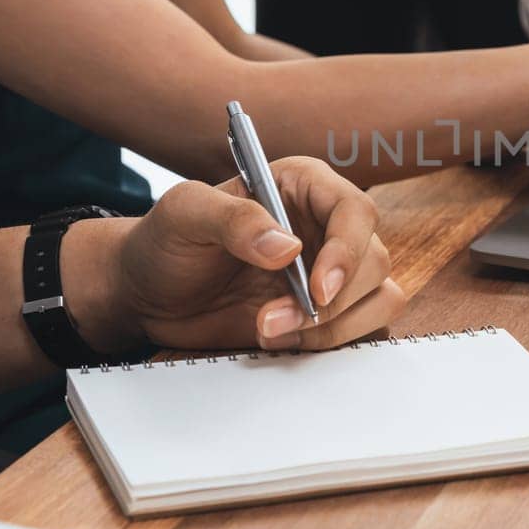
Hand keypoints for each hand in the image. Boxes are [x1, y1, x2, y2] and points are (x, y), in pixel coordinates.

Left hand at [69, 157, 407, 355]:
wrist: (148, 294)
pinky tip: (278, 337)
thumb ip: (233, 219)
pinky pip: (360, 327)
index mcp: (305, 186)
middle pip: (375, 261)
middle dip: (330, 302)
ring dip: (333, 326)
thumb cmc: (164, 241)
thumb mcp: (184, 215)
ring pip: (380, 298)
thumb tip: (288, 247)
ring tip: (268, 329)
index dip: (348, 251)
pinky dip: (327, 342)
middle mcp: (328, 226)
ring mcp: (331, 271)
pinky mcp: (328, 311)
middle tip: (270, 319)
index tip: (317, 289)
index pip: (355, 211)